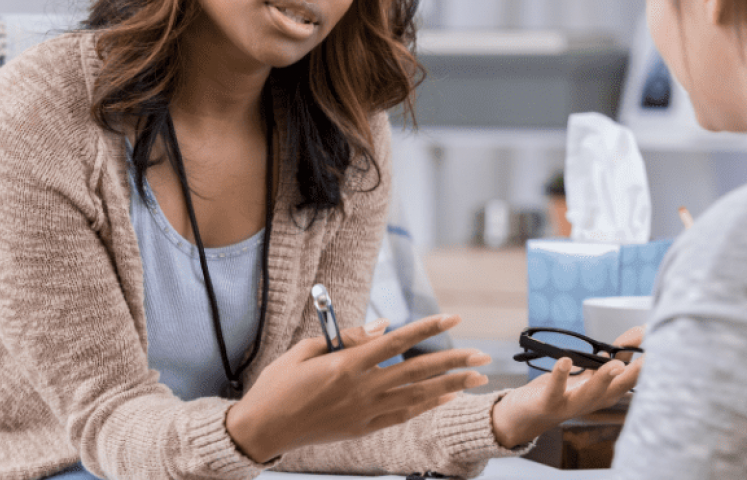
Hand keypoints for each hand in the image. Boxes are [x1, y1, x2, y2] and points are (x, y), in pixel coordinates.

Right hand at [225, 314, 491, 462]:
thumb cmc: (280, 384)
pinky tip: (446, 398)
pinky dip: (427, 406)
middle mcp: (361, 389)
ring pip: (417, 396)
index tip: (453, 318)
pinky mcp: (362, 428)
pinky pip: (403, 415)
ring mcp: (364, 412)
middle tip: (482, 355)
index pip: (397, 342)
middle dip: (453, 362)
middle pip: (417, 372)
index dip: (427, 328)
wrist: (264, 429)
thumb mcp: (306, 350)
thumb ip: (349, 337)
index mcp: (346, 365)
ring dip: (449, 386)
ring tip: (476, 378)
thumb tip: (383, 326)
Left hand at [490, 325, 644, 447]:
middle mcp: (593, 400)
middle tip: (651, 357)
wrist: (526, 417)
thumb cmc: (561, 392)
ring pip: (592, 394)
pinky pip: (556, 390)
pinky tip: (565, 361)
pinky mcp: (549, 403)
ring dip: (604, 379)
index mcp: (606, 391)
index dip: (646, 359)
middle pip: (619, 388)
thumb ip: (612, 356)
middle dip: (636, 373)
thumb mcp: (590, 373)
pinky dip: (560, 375)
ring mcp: (572, 404)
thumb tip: (639, 332)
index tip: (657, 338)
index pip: (632, 376)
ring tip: (614, 365)